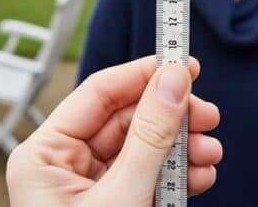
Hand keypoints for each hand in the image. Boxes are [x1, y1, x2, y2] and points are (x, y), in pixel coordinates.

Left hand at [6, 56, 221, 205]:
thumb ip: (150, 136)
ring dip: (182, 146)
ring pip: (143, 145)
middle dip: (171, 115)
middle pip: (127, 117)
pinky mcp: (116, 202)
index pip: (100, 91)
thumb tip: (173, 80)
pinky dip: (178, 173)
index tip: (182, 64)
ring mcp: (92, 185)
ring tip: (211, 151)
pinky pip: (149, 174)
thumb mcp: (121, 198)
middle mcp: (66, 164)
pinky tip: (201, 173)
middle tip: (206, 112)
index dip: (143, 73)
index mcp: (46, 154)